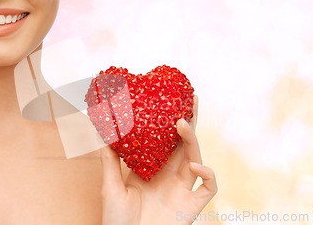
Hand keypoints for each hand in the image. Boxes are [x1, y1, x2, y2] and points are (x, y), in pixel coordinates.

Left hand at [100, 96, 217, 224]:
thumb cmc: (117, 221)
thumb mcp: (110, 187)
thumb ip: (110, 160)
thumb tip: (103, 132)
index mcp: (153, 169)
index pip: (166, 141)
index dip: (170, 122)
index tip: (171, 102)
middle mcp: (170, 176)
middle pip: (185, 143)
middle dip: (190, 122)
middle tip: (191, 99)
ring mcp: (183, 189)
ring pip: (196, 157)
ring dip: (193, 140)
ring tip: (182, 124)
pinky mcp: (192, 205)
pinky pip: (209, 186)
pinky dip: (207, 173)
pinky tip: (194, 165)